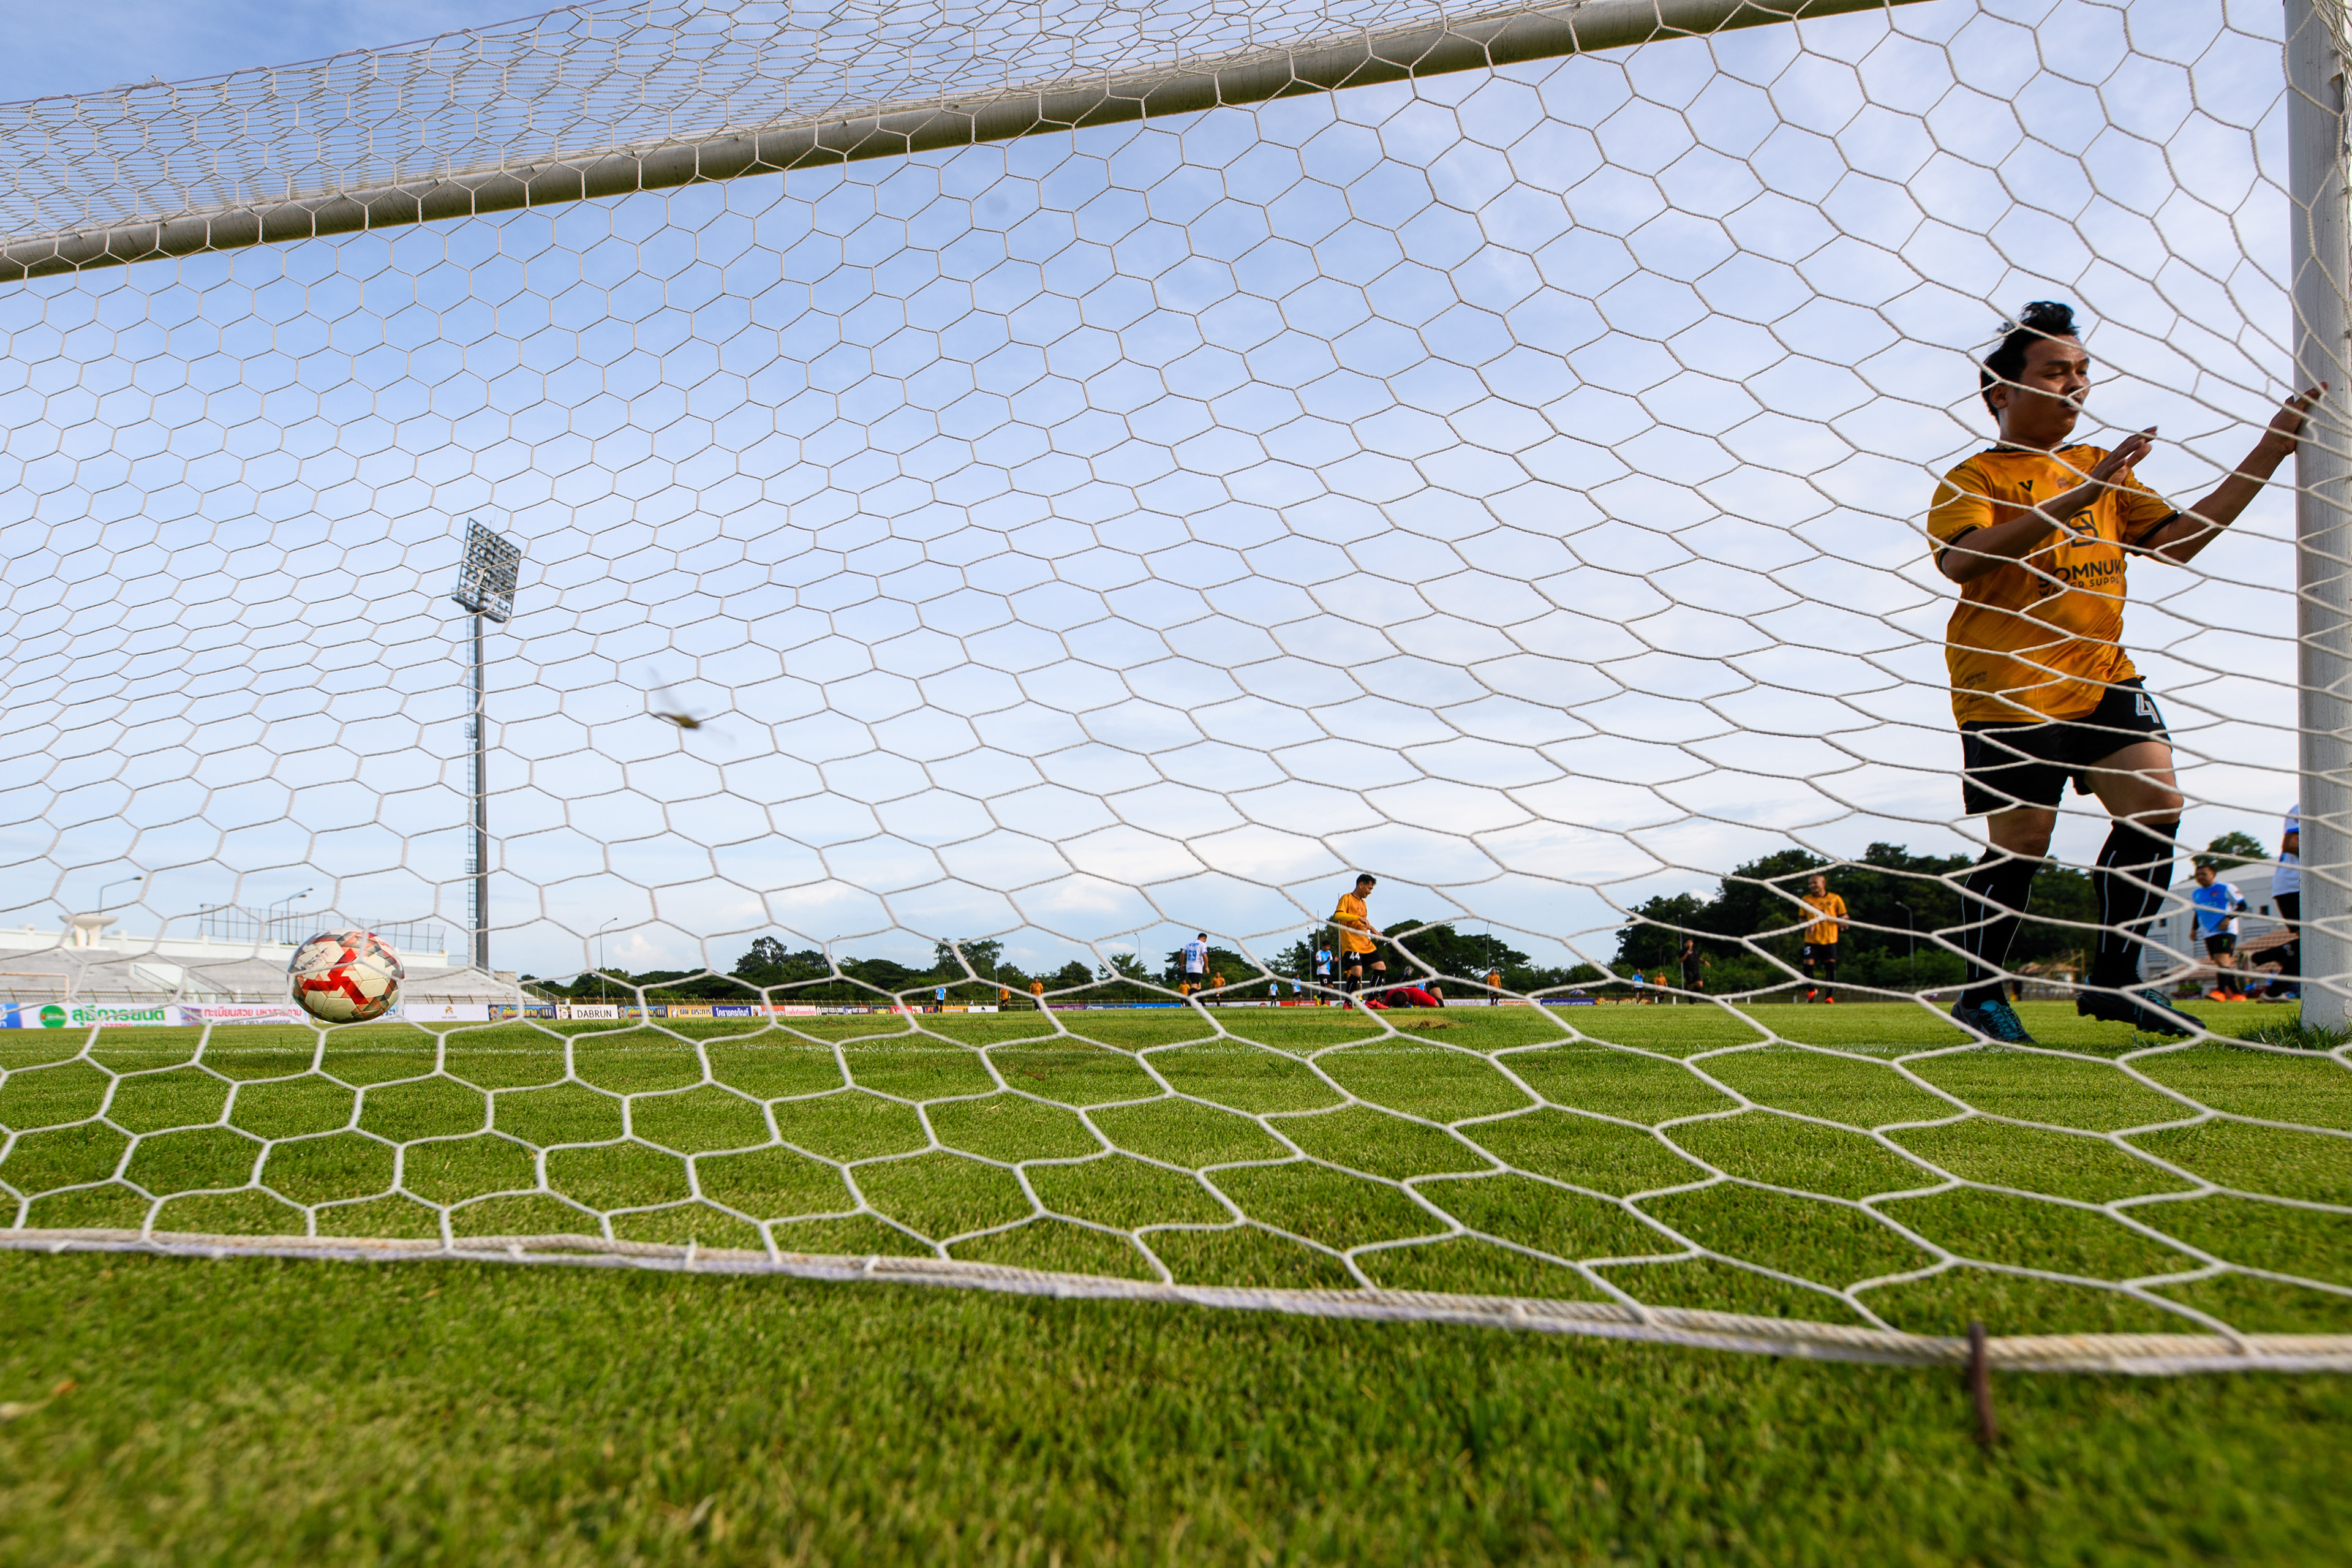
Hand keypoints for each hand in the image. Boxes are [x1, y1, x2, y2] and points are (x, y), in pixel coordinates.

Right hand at [2039, 428, 2153, 527]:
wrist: (2085, 494)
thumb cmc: (2104, 481)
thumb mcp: (2124, 469)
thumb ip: (2135, 458)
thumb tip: (2149, 446)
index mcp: (2116, 456)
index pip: (2130, 442)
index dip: (2142, 435)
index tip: (2155, 429)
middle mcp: (2110, 458)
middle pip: (2125, 445)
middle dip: (2139, 438)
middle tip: (2153, 431)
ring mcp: (2105, 467)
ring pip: (2118, 456)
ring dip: (2130, 448)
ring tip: (2141, 442)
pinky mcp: (2101, 478)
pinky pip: (2109, 471)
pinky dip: (2116, 465)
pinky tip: (2124, 461)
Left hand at [2253, 385, 2324, 460]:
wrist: (2278, 446)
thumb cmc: (2282, 426)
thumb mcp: (2295, 409)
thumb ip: (2307, 398)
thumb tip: (2321, 386)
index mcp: (2287, 407)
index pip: (2297, 397)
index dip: (2306, 394)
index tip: (2318, 390)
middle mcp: (2291, 415)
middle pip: (2305, 407)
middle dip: (2314, 406)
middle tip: (2326, 400)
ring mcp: (2296, 424)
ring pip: (2309, 418)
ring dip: (2316, 417)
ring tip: (2327, 411)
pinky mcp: (2300, 433)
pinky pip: (2310, 427)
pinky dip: (2315, 426)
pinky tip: (2324, 423)